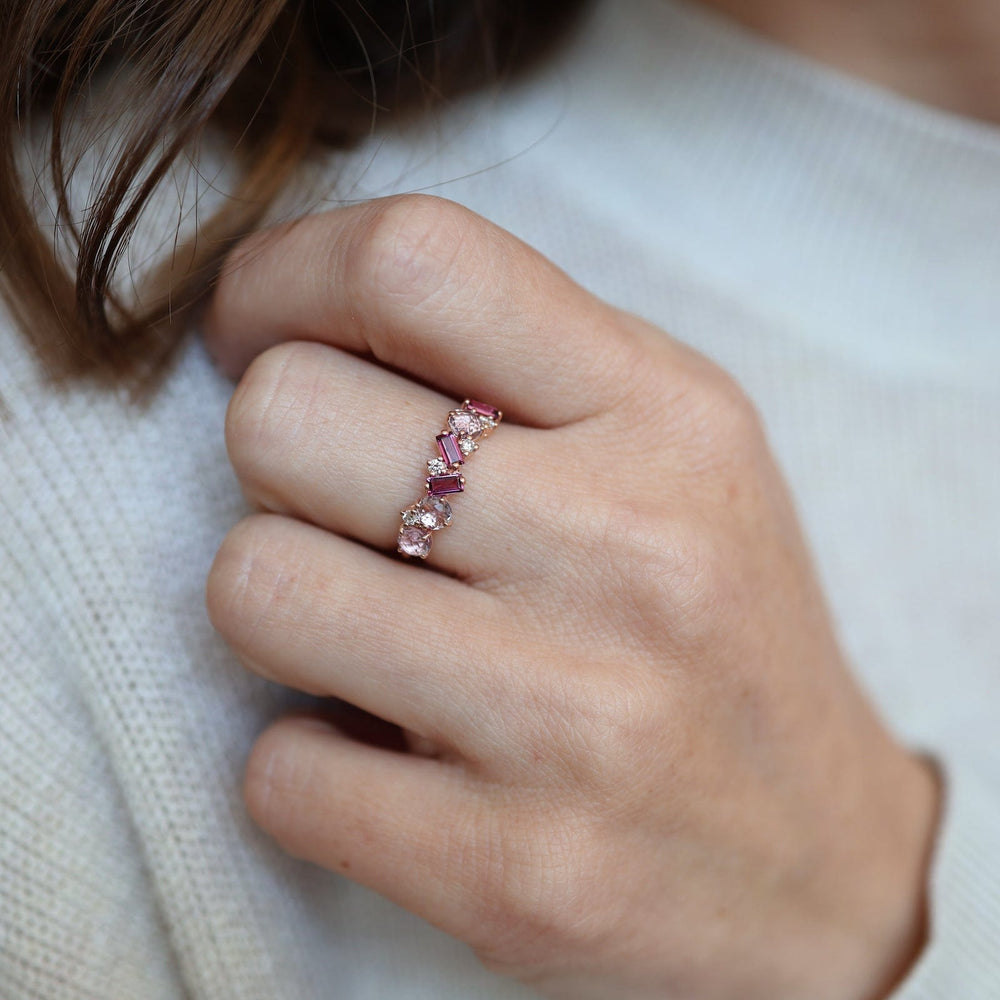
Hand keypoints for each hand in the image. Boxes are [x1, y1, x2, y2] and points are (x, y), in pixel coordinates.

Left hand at [203, 195, 938, 999]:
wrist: (814, 862)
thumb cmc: (720, 631)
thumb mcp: (676, 452)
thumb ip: (516, 364)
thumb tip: (295, 317)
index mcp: (667, 417)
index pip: (415, 262)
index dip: (284, 279)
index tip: (256, 328)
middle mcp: (629, 551)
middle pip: (284, 418)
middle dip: (271, 451)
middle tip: (335, 503)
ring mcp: (573, 719)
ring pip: (253, 585)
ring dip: (277, 602)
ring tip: (362, 629)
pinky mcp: (512, 871)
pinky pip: (277, 772)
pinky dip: (304, 759)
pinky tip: (388, 754)